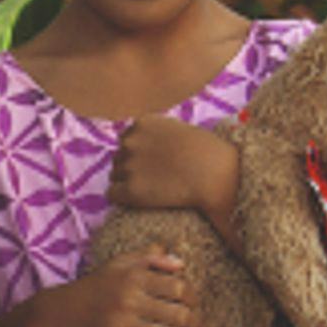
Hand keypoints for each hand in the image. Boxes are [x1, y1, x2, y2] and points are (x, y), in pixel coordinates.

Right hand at [44, 247, 192, 326]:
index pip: (180, 289)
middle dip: (192, 323)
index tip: (194, 306)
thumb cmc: (93, 288)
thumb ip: (150, 258)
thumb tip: (181, 263)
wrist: (56, 315)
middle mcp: (127, 301)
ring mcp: (118, 326)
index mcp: (133, 278)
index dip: (193, 300)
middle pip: (177, 315)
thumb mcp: (118, 264)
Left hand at [108, 114, 240, 230]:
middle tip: (150, 181)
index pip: (127, 138)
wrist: (214, 174)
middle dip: (130, 168)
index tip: (150, 164)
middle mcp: (131, 141)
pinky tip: (137, 202)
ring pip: (115, 176)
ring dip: (126, 183)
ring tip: (148, 192)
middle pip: (118, 158)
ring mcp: (128, 165)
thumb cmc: (209, 153)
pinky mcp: (129, 189)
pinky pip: (112, 194)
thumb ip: (162, 136)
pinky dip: (122, 199)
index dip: (137, 153)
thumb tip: (154, 149)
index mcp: (144, 123)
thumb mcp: (182, 131)